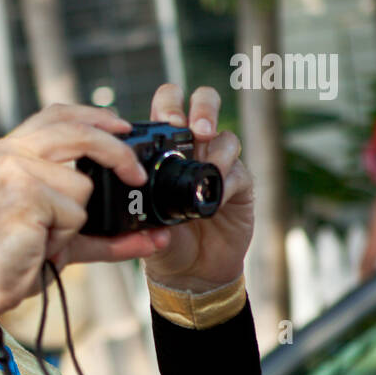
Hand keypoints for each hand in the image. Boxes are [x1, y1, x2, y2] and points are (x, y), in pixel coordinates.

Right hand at [0, 103, 163, 317]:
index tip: (122, 126)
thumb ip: (102, 227)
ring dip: (74, 219)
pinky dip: (65, 234)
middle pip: (77, 132)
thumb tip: (156, 237)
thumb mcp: (58, 231)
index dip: (94, 116)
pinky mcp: (23, 195)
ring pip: (82, 184)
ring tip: (44, 236)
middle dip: (117, 153)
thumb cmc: (10, 257)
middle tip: (136, 176)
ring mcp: (12, 171)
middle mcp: (6, 153)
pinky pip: (74, 211)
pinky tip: (38, 243)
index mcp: (6, 150)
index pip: (57, 115)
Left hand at [138, 85, 254, 291]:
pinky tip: (216, 195)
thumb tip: (136, 204)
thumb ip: (142, 210)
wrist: (192, 271)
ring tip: (208, 166)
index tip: (168, 121)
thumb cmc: (164, 242)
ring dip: (217, 148)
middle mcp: (195, 149)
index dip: (169, 105)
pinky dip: (227, 179)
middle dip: (203, 108)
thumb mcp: (145, 223)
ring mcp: (219, 164)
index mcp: (165, 148)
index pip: (168, 106)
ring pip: (226, 136)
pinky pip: (238, 170)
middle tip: (198, 130)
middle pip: (204, 103)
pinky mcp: (240, 184)